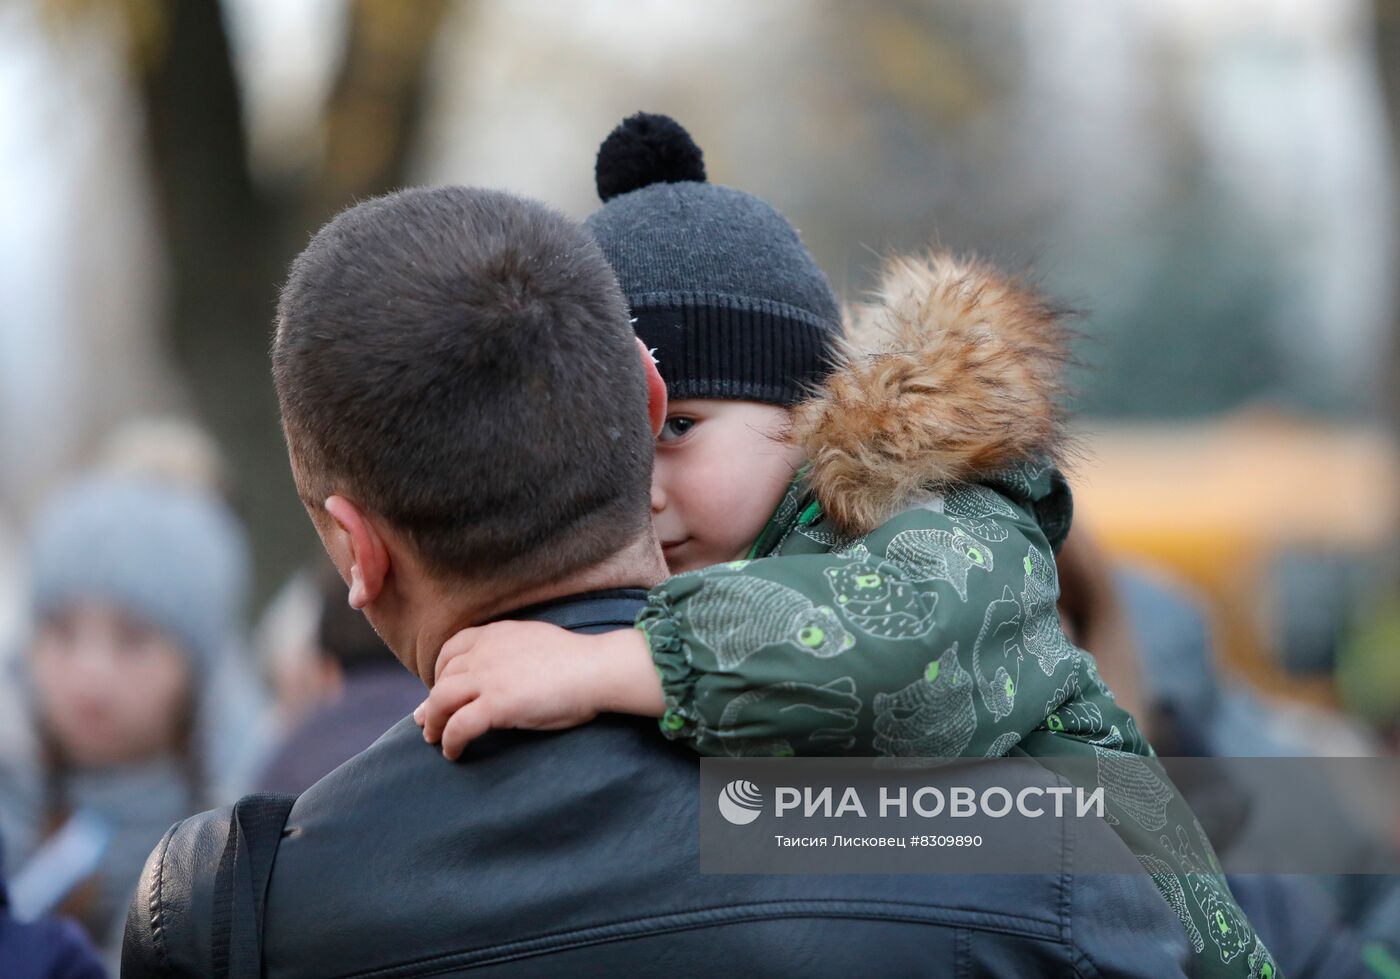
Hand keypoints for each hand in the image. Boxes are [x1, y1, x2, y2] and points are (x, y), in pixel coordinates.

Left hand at [415, 621, 662, 759]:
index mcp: (496, 634)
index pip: (452, 648)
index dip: (441, 671)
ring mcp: (488, 678)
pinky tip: (453, 753)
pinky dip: (450, 741)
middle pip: (443, 677)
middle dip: (432, 701)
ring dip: (433, 722)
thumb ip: (511, 650)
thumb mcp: (535, 642)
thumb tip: (499, 672)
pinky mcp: (496, 704)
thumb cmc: (577, 660)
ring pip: (440, 701)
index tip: (441, 688)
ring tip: (434, 739)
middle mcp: (485, 652)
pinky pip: (459, 726)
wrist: (596, 669)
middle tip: (428, 720)